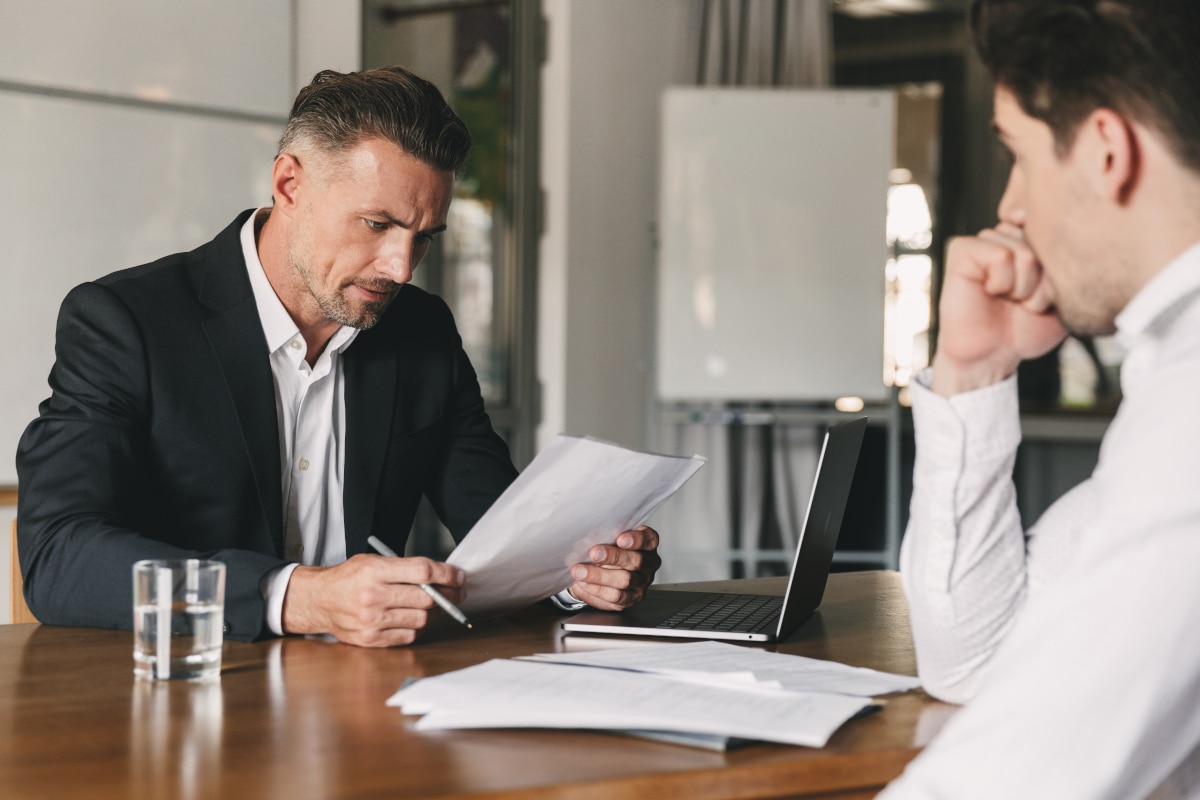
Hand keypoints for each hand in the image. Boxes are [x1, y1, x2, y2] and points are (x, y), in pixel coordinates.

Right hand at [281, 554, 465, 646]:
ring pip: (421, 619)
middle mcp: (373, 596)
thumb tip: (442, 576)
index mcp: (375, 571)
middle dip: (448, 595)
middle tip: (456, 593)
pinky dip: (418, 628)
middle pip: (426, 598)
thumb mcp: (373, 561)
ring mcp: (371, 620)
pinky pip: (409, 635)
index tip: (459, 576)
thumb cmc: (349, 578)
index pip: (422, 571)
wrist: (319, 601)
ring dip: (434, 613)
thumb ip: (405, 567)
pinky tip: (414, 619)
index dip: (447, 574)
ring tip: (434, 606)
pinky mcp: (371, 639)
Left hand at [567, 525, 661, 610]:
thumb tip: (590, 534)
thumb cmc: (605, 548)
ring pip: (625, 580)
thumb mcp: (606, 537)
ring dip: (600, 575)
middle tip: (594, 553)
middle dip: (614, 557)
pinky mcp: (631, 598)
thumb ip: (604, 535)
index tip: (620, 539)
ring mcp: (642, 582)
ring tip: (581, 571)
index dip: (636, 539)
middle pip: (637, 561)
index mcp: (648, 543)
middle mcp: (649, 563)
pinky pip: (616, 596)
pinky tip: (584, 582)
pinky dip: (598, 589)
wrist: (595, 570)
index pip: (648, 539)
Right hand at [931, 223, 1067, 395]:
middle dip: (1043, 282)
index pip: (1059, 233)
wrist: (991, 356)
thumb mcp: (1065, 295)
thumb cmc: (1025, 329)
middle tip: (1025, 302)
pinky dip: (1003, 282)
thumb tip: (1064, 235)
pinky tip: (991, 293)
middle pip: (1044, 243)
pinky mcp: (962, 250)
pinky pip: (1000, 256)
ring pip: (1024, 251)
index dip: (1058, 268)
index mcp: (1030, 239)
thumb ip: (1070, 261)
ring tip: (1009, 299)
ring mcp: (984, 240)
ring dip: (1023, 287)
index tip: (1043, 293)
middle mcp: (1007, 235)